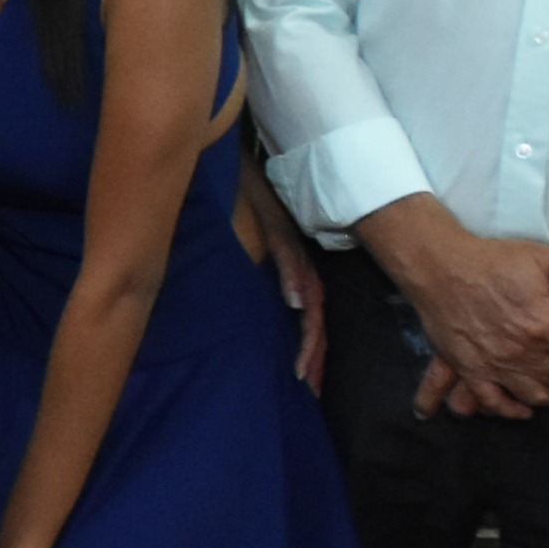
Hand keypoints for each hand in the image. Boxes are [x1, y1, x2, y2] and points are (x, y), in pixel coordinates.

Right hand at [236, 157, 325, 390]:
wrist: (232, 162)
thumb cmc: (234, 203)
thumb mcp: (241, 248)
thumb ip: (250, 274)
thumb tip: (249, 310)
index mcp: (291, 268)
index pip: (309, 314)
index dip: (310, 347)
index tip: (307, 381)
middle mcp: (297, 259)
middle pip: (315, 312)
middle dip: (314, 351)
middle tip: (311, 385)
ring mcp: (290, 243)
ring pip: (309, 293)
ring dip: (309, 331)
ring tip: (304, 364)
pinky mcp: (278, 226)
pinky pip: (289, 257)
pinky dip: (293, 282)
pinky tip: (295, 304)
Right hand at [362, 199, 548, 416]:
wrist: (440, 266)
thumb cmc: (493, 260)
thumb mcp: (545, 258)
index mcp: (542, 325)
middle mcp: (520, 352)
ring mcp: (493, 364)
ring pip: (535, 394)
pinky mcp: (469, 369)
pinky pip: (494, 401)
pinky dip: (512, 409)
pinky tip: (523, 407)